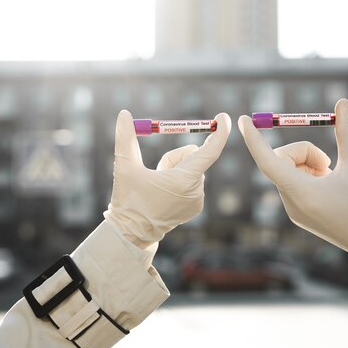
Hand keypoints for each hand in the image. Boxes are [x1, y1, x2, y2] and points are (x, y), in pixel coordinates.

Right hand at [105, 110, 230, 248]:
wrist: (131, 233)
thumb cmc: (127, 200)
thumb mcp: (124, 167)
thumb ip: (125, 138)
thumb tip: (123, 114)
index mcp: (184, 180)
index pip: (210, 151)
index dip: (219, 132)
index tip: (223, 117)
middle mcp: (196, 191)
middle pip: (193, 157)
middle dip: (175, 156)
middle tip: (156, 171)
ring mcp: (198, 201)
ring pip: (192, 168)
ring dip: (175, 169)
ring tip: (157, 186)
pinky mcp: (196, 207)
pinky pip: (192, 182)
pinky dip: (179, 181)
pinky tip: (164, 194)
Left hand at [238, 99, 347, 278]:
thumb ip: (347, 131)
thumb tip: (342, 103)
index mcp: (302, 193)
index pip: (267, 161)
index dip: (254, 139)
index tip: (243, 120)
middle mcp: (292, 204)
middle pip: (282, 161)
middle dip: (302, 152)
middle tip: (328, 161)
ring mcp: (294, 211)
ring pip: (287, 171)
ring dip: (307, 163)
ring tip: (332, 176)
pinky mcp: (299, 215)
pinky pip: (292, 184)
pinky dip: (307, 175)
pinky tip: (329, 185)